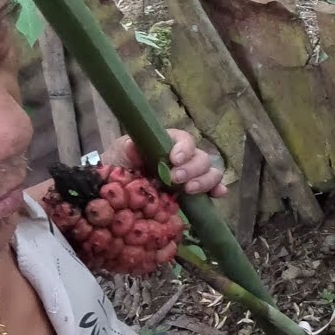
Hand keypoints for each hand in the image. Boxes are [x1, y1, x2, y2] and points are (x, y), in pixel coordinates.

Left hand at [107, 130, 226, 197]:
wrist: (117, 189)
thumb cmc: (120, 165)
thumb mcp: (119, 154)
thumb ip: (127, 149)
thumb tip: (133, 146)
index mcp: (169, 143)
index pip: (185, 139)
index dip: (184, 148)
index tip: (175, 160)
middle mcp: (185, 158)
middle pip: (202, 158)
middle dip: (192, 169)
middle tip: (176, 180)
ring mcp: (192, 175)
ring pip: (211, 172)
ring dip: (205, 181)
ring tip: (190, 191)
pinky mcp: (194, 193)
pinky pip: (213, 189)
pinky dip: (217, 190)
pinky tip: (217, 195)